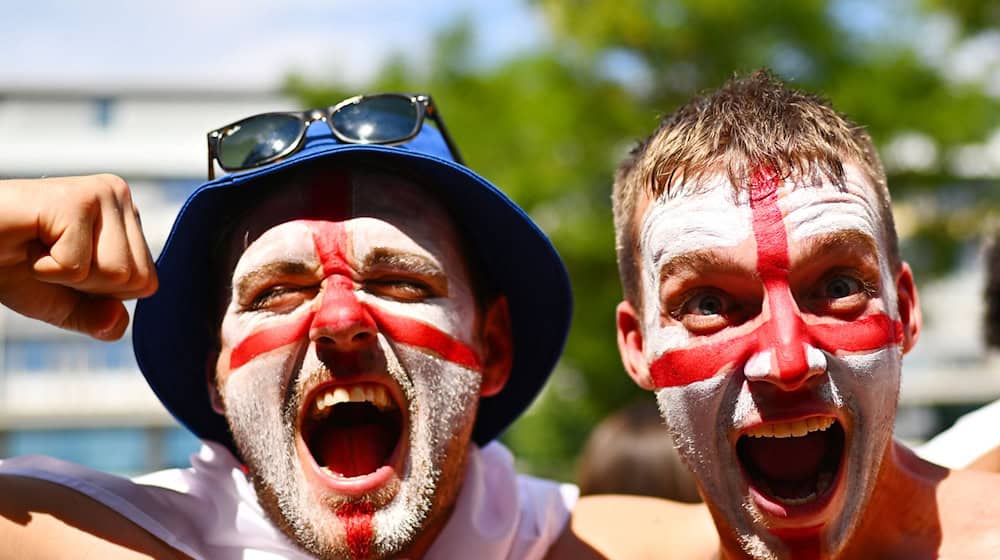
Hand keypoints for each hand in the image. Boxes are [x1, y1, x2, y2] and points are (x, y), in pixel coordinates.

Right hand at [0, 174, 157, 339]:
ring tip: (39, 249)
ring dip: (66, 276)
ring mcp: (101, 193)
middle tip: (48, 258)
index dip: (100, 293)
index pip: (147, 284)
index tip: (64, 266)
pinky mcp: (75, 199)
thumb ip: (99, 318)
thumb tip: (119, 324)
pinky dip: (47, 269)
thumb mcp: (63, 302)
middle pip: (136, 280)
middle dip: (86, 286)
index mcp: (127, 216)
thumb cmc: (9, 264)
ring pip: (115, 273)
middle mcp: (121, 196)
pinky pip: (79, 266)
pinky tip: (29, 242)